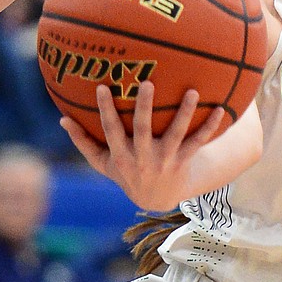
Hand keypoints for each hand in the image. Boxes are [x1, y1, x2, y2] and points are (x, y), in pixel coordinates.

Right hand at [60, 82, 225, 210]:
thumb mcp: (101, 162)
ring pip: (177, 134)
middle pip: (144, 130)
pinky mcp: (183, 160)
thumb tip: (62, 118)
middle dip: (145, 107)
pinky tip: (220, 109)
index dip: (106, 109)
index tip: (103, 86)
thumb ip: (82, 141)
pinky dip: (209, 127)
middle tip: (147, 83)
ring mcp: (166, 160)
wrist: (156, 199)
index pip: (111, 129)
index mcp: (121, 155)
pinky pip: (198, 142)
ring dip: (185, 113)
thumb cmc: (125, 172)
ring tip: (192, 91)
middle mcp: (144, 158)